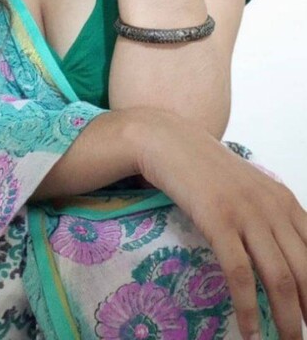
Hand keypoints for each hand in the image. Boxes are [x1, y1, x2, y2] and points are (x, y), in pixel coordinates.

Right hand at [137, 108, 306, 338]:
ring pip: (280, 277)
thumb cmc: (205, 168)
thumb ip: (271, 215)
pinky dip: (248, 308)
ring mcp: (246, 213)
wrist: (169, 142)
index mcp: (285, 200)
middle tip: (306, 338)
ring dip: (288, 320)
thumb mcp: (249, 188)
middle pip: (306, 270)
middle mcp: (273, 207)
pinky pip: (239, 273)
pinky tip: (248, 331)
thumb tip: (285, 257)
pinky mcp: (217, 220)